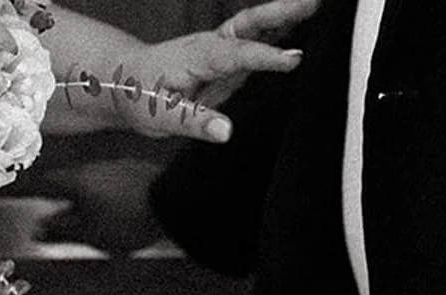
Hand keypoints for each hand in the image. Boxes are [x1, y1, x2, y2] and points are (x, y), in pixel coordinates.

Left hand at [50, 0, 315, 142]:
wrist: (123, 82)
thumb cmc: (139, 96)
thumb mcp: (160, 116)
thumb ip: (194, 122)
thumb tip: (226, 132)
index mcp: (200, 56)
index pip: (239, 55)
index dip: (268, 58)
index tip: (296, 60)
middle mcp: (215, 45)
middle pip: (254, 23)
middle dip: (285, 13)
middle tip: (319, 4)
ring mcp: (222, 49)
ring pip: (259, 26)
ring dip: (288, 16)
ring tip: (322, 9)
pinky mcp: (227, 59)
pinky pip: (258, 40)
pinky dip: (282, 32)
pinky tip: (306, 34)